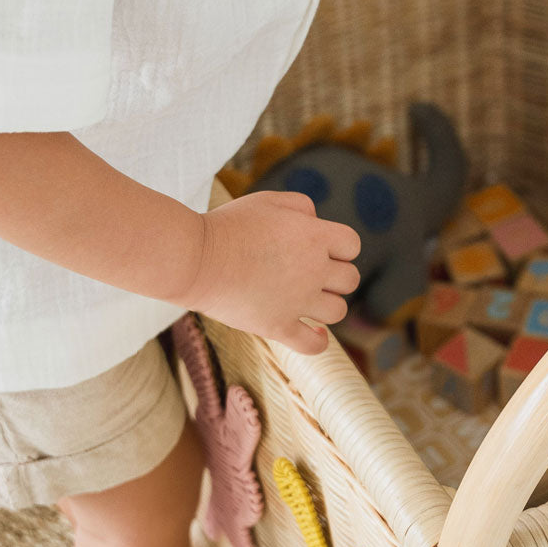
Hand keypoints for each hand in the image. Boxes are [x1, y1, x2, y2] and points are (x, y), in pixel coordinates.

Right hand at [176, 190, 361, 355]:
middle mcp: (314, 270)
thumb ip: (301, 206)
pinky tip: (315, 334)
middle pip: (350, 279)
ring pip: (337, 311)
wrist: (196, 259)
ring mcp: (297, 301)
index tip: (322, 248)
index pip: (352, 245)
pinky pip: (312, 345)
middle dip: (336, 275)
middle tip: (313, 274)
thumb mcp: (268, 201)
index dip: (340, 246)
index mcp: (315, 236)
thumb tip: (316, 220)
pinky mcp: (277, 327)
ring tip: (310, 300)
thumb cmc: (229, 225)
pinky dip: (318, 342)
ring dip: (328, 305)